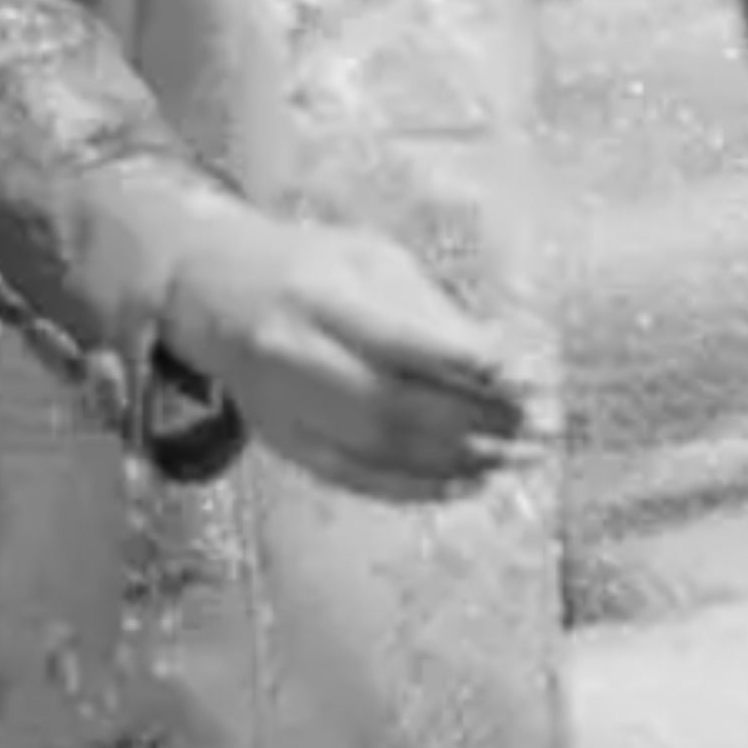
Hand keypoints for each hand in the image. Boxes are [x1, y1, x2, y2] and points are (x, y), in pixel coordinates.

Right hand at [165, 212, 529, 507]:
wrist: (212, 290)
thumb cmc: (310, 266)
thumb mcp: (369, 260)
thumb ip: (430, 310)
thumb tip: (504, 362)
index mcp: (317, 294)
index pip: (401, 340)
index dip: (468, 365)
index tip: (526, 377)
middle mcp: (293, 353)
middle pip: (394, 405)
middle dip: (475, 421)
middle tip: (536, 428)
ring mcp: (283, 406)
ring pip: (381, 449)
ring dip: (458, 460)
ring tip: (516, 458)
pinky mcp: (283, 443)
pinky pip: (358, 478)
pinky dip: (419, 487)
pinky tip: (468, 483)